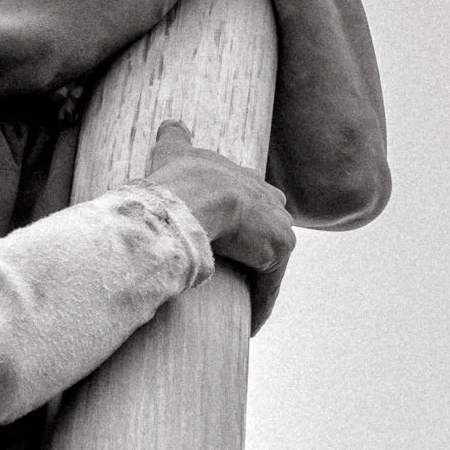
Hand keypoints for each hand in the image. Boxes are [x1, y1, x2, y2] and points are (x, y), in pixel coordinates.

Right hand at [143, 120, 294, 332]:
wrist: (194, 198)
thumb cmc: (179, 177)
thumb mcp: (174, 151)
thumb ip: (174, 138)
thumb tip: (170, 123)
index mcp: (248, 180)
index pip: (255, 201)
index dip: (244, 220)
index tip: (231, 238)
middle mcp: (270, 199)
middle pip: (270, 229)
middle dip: (259, 249)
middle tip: (237, 273)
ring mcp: (277, 225)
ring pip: (269, 260)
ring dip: (258, 283)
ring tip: (240, 307)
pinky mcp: (278, 251)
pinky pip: (269, 285)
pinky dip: (259, 305)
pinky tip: (249, 325)